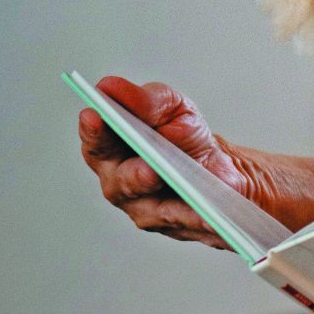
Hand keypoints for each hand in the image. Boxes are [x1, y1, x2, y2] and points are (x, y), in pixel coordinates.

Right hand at [79, 75, 250, 248]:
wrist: (220, 166)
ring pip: (150, 209)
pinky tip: (211, 212)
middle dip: (133, 174)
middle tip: (148, 166)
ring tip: (183, 189)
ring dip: (171, 203)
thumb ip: (145, 99)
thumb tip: (110, 86)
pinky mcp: (173, 227)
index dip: (94, 132)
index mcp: (113, 152)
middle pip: (120, 182)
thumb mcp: (171, 107)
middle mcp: (121, 184)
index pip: (96, 144)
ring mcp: (145, 210)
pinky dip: (198, 217)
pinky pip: (186, 223)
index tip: (94, 116)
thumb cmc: (184, 135)